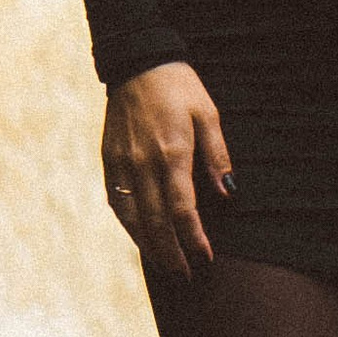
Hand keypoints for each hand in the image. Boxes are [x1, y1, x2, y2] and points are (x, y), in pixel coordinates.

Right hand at [103, 62, 230, 277]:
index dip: (194, 239)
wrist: (137, 61)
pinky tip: (140, 236)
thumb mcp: (208, 113)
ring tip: (165, 265)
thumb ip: (217, 156)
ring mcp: (122, 163)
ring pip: (133, 218)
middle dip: (172, 254)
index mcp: (172, 152)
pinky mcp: (109, 159)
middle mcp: (143, 163)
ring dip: (149, 246)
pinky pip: (117, 202)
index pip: (183, 210)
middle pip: (156, 222)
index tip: (206, 258)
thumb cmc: (179, 86)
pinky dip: (128, 224)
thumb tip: (228, 193)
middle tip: (186, 275)